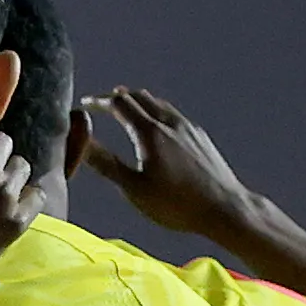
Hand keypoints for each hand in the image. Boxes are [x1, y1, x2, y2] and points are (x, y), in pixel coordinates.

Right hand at [78, 85, 261, 239]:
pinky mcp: (199, 136)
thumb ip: (106, 163)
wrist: (224, 208)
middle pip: (139, 97)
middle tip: (102, 104)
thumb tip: (81, 143)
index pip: (119, 104)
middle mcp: (169, 123)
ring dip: (138, 101)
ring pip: (158, 103)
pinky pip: (172, 114)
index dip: (99, 102)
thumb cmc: (176, 204)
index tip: (86, 104)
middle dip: (117, 98)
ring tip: (126, 108)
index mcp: (149, 133)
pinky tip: (156, 125)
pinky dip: (156, 111)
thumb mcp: (134, 188)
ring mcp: (187, 128)